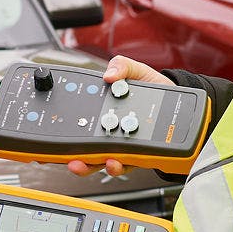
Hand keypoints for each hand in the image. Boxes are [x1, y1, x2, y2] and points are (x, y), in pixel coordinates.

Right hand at [67, 55, 172, 177]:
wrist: (181, 105)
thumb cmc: (157, 88)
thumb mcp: (137, 71)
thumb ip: (122, 66)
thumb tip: (108, 75)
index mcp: (103, 110)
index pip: (79, 121)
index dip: (62, 130)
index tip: (51, 136)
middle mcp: (108, 130)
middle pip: (82, 147)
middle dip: (70, 155)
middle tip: (66, 157)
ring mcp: (121, 145)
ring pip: (99, 160)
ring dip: (89, 164)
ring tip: (86, 162)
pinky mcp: (136, 156)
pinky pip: (123, 165)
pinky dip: (116, 165)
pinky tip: (115, 161)